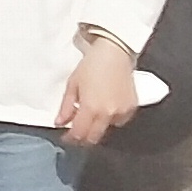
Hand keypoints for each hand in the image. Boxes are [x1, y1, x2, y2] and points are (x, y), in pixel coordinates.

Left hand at [55, 34, 138, 148]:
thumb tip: (59, 123)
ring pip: (107, 130)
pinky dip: (111, 119)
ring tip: (92, 114)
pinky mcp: (131, 108)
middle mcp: (108, 114)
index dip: (71, 138)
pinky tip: (105, 108)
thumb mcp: (73, 84)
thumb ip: (66, 107)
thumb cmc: (91, 65)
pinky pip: (119, 121)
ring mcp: (122, 112)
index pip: (80, 134)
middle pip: (94, 138)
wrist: (114, 52)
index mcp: (91, 108)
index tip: (66, 136)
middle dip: (83, 137)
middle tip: (77, 129)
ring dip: (97, 127)